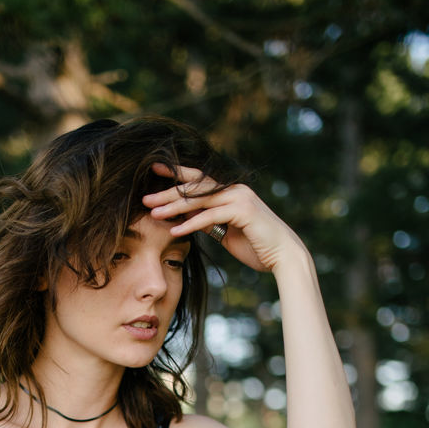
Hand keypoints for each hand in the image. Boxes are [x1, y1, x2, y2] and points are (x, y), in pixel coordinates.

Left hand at [143, 162, 306, 274]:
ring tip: (153, 213)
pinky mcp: (242, 211)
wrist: (283, 255)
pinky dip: (191, 224)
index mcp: (230, 191)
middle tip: (145, 197)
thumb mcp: (227, 232)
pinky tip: (174, 231)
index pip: (199, 181)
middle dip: (168, 192)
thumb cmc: (256, 246)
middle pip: (195, 187)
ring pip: (200, 200)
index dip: (176, 175)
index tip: (153, 172)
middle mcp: (234, 189)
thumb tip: (189, 219)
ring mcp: (239, 198)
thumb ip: (210, 222)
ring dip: (174, 207)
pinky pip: (210, 217)